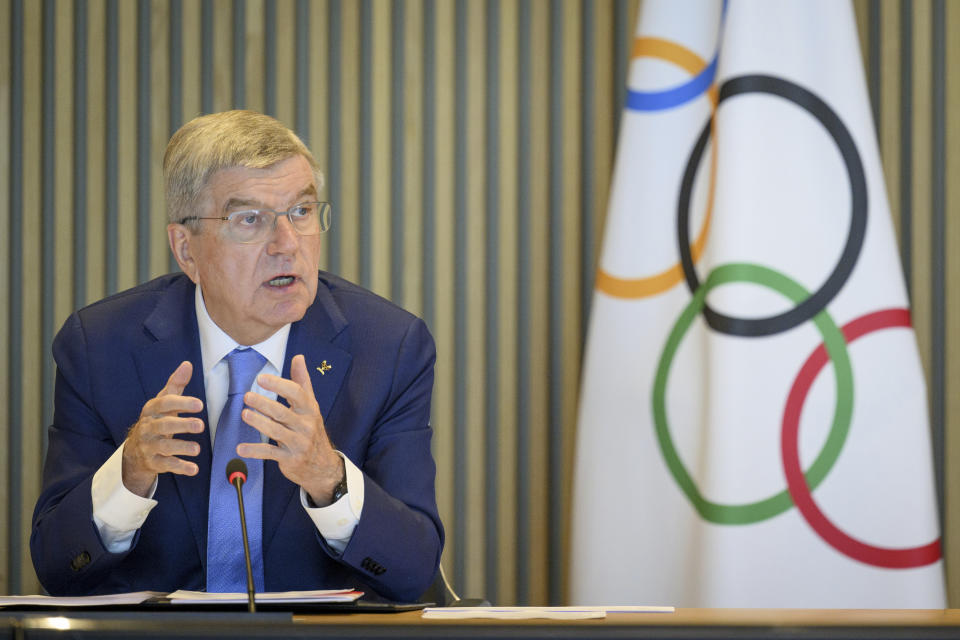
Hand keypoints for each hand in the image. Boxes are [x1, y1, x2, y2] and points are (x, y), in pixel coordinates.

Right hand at [121, 361, 204, 496]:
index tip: (200, 404)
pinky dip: (180, 467)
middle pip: (164, 425)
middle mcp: (148, 427)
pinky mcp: (153, 463)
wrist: (135, 451)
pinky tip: (194, 469)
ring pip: (164, 447)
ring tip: (198, 448)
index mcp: (152, 410)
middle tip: (201, 425)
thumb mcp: (164, 402)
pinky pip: (166, 465)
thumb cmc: (156, 420)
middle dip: (182, 425)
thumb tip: (188, 364)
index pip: (164, 403)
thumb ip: (176, 384)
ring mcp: (149, 446)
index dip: (182, 403)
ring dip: (182, 447)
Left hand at [237, 354, 343, 505]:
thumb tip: (298, 357)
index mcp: (310, 409)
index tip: (261, 378)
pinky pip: (270, 454)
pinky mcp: (289, 459)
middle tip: (247, 395)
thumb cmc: (312, 430)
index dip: (279, 385)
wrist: (322, 465)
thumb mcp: (311, 405)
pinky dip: (255, 451)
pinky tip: (240, 448)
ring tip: (244, 414)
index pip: (296, 394)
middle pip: (283, 412)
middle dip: (264, 404)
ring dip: (259, 423)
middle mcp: (306, 426)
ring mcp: (298, 443)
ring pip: (276, 432)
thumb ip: (302, 381)